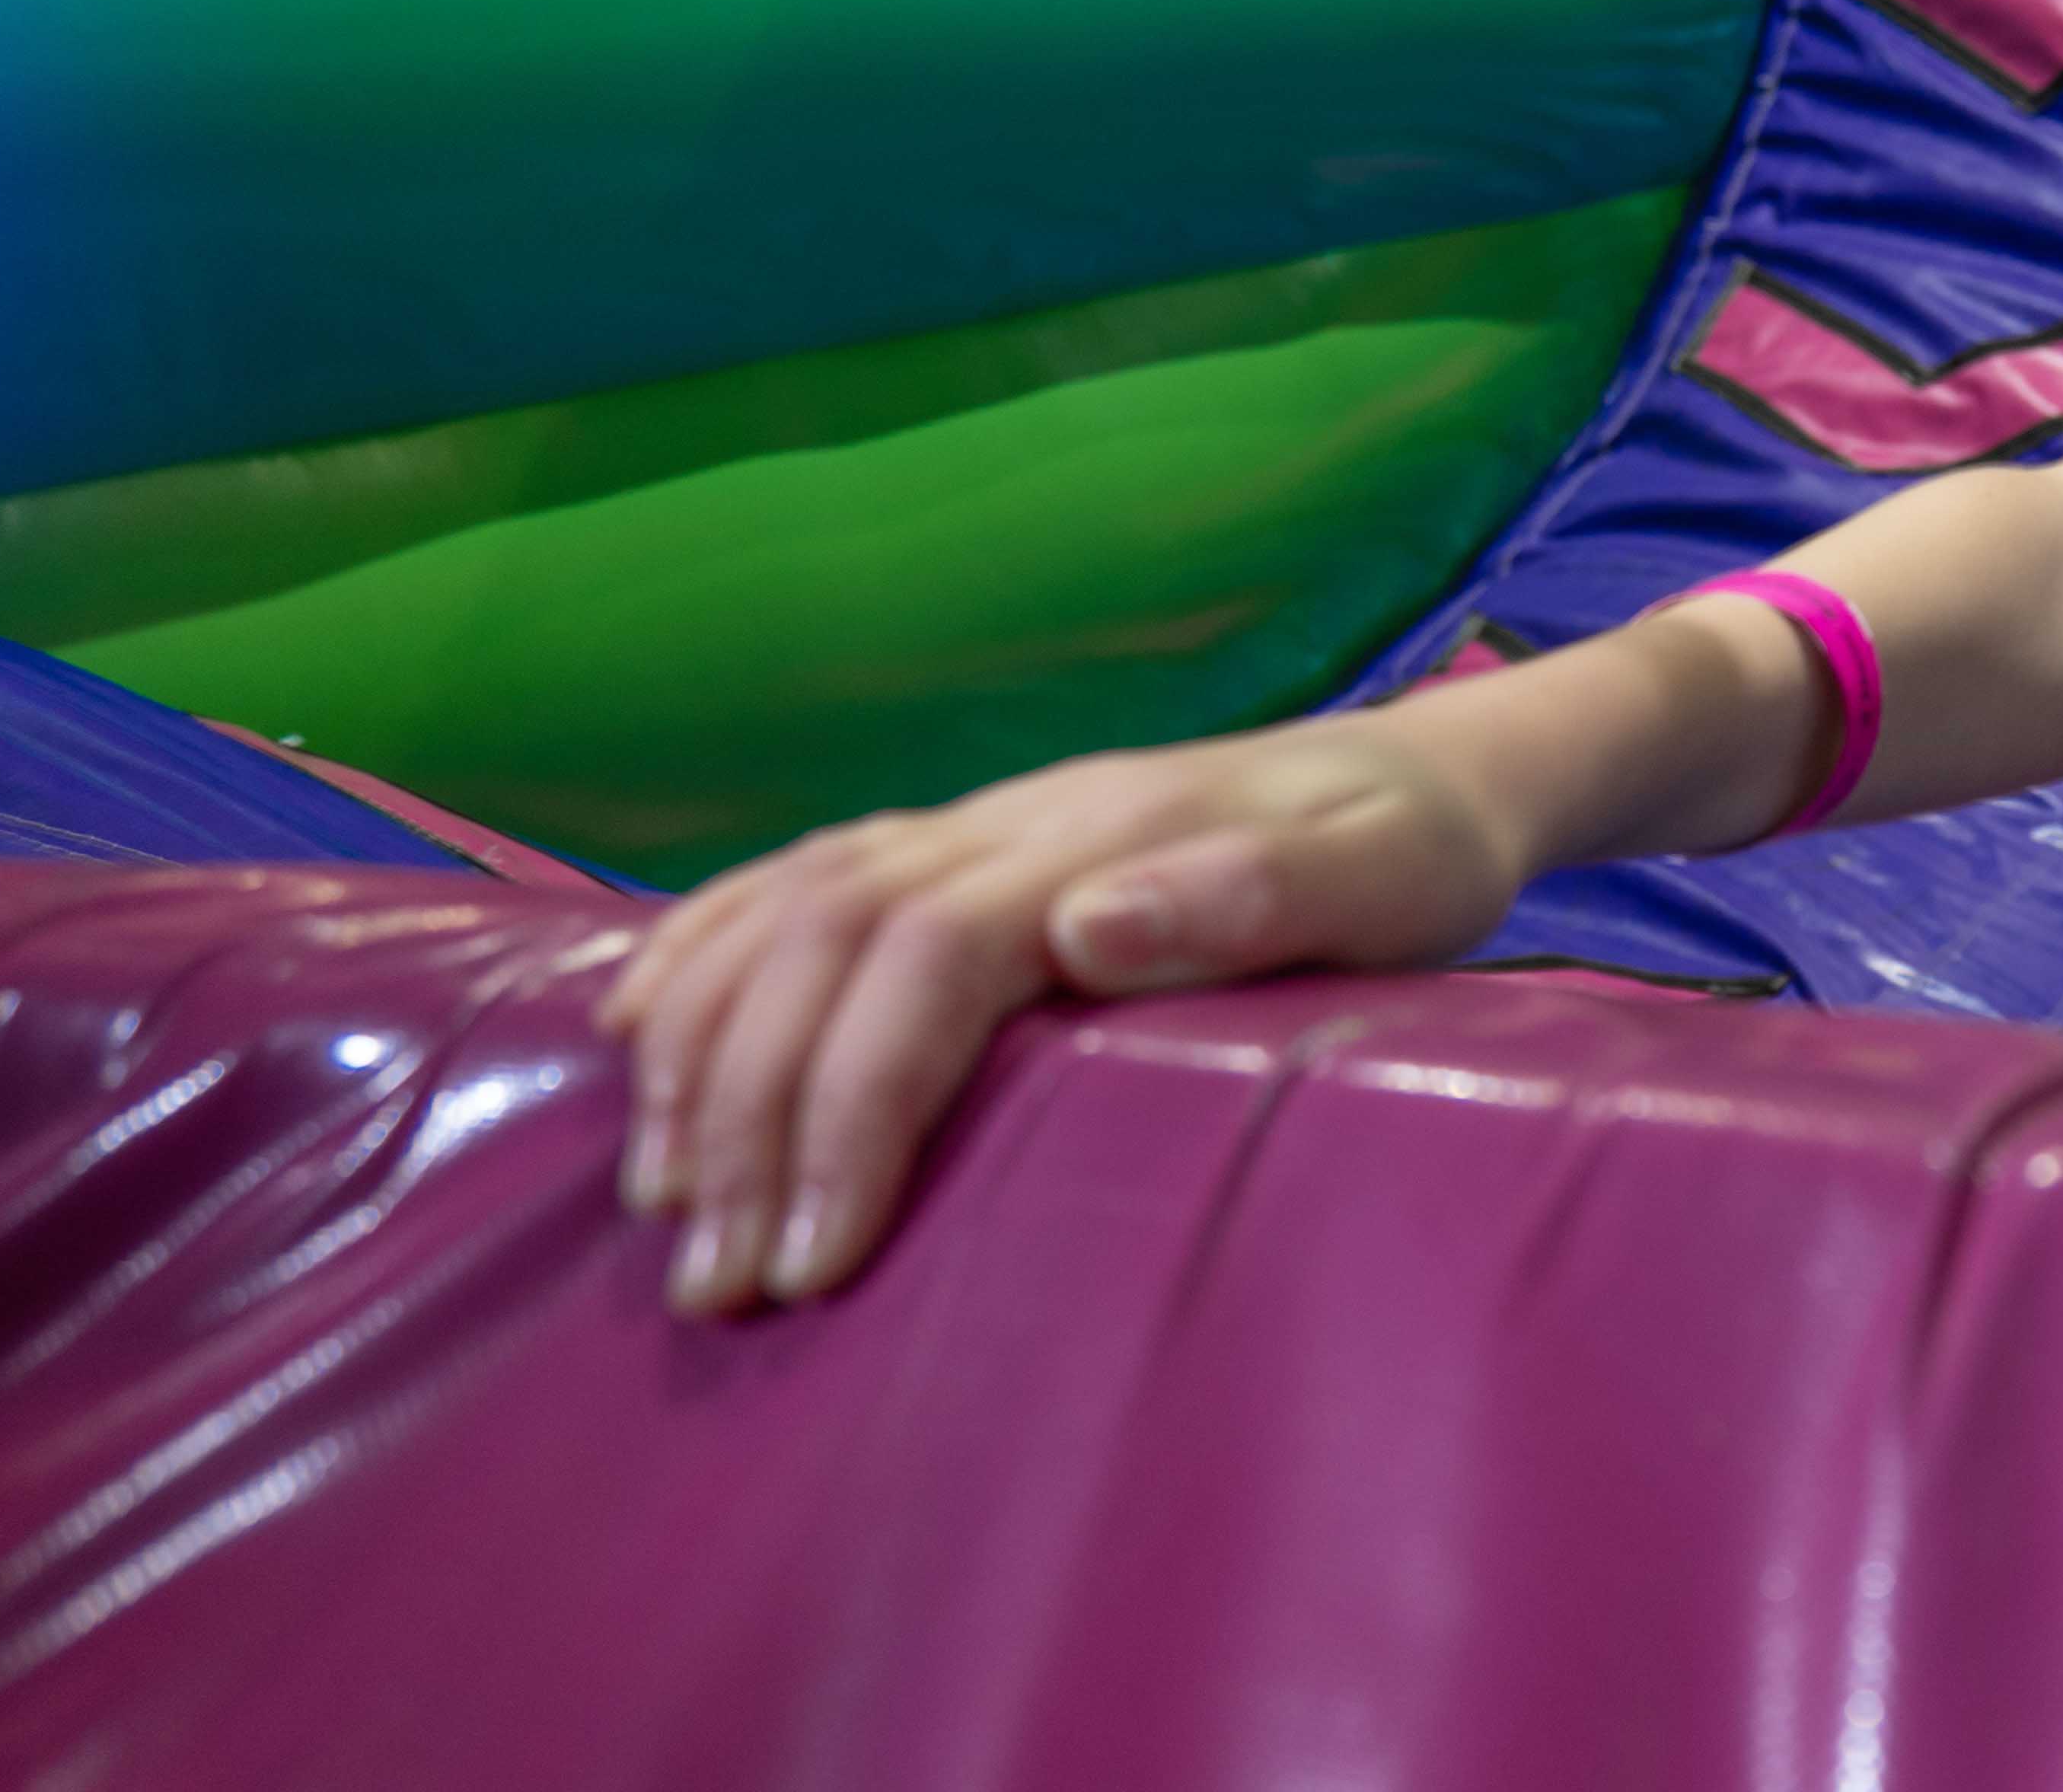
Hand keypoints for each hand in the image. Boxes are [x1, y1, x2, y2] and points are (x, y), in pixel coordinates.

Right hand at [592, 712, 1525, 1318]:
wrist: (1426, 774)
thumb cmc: (1409, 855)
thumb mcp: (1379, 880)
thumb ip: (1253, 896)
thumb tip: (1092, 922)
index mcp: (1102, 839)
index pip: (925, 957)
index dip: (851, 1104)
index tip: (816, 1260)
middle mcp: (1010, 824)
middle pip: (823, 946)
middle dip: (749, 1118)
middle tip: (721, 1289)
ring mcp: (974, 825)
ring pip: (781, 912)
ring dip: (703, 1052)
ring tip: (668, 1205)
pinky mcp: (960, 845)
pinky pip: (788, 878)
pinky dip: (697, 949)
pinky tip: (635, 1033)